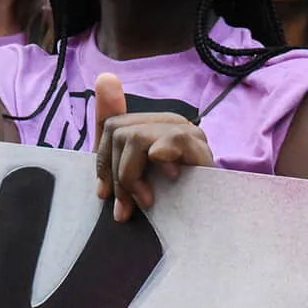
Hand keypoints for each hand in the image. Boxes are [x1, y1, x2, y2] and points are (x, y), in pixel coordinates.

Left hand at [93, 72, 214, 221]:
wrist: (205, 230)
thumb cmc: (171, 206)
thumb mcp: (133, 177)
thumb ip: (113, 142)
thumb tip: (105, 77)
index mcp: (155, 127)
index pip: (114, 122)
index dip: (102, 159)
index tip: (104, 193)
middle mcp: (172, 124)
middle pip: (118, 130)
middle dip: (115, 174)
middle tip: (125, 209)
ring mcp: (190, 134)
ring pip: (135, 138)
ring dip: (132, 178)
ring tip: (146, 201)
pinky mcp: (201, 147)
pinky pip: (169, 141)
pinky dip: (159, 163)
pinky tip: (168, 182)